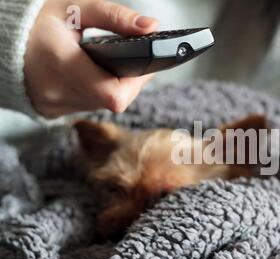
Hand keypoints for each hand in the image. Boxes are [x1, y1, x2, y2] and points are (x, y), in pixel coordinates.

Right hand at [24, 0, 157, 117]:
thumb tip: (150, 26)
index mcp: (64, 66)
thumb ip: (114, 16)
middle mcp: (60, 93)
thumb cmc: (37, 23)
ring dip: (114, 87)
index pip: (115, 94)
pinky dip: (97, 92)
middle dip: (130, 82)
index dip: (136, 82)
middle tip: (128, 61)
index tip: (142, 64)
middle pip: (115, 101)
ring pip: (103, 105)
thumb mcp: (74, 8)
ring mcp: (57, 106)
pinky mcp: (55, 112)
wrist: (2, 42)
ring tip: (108, 64)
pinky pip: (89, 106)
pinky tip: (92, 75)